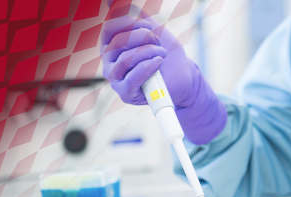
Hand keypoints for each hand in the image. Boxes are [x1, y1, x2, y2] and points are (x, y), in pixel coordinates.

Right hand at [99, 14, 225, 142]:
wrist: (181, 77)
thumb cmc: (164, 53)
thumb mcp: (151, 29)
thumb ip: (133, 15)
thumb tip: (110, 0)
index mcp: (111, 45)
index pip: (110, 28)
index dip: (130, 23)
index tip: (149, 27)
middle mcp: (109, 61)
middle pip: (118, 42)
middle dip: (144, 37)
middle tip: (158, 42)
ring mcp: (115, 78)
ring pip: (126, 59)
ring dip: (150, 52)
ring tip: (161, 54)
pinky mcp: (125, 93)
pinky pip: (132, 77)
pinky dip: (148, 67)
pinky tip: (158, 63)